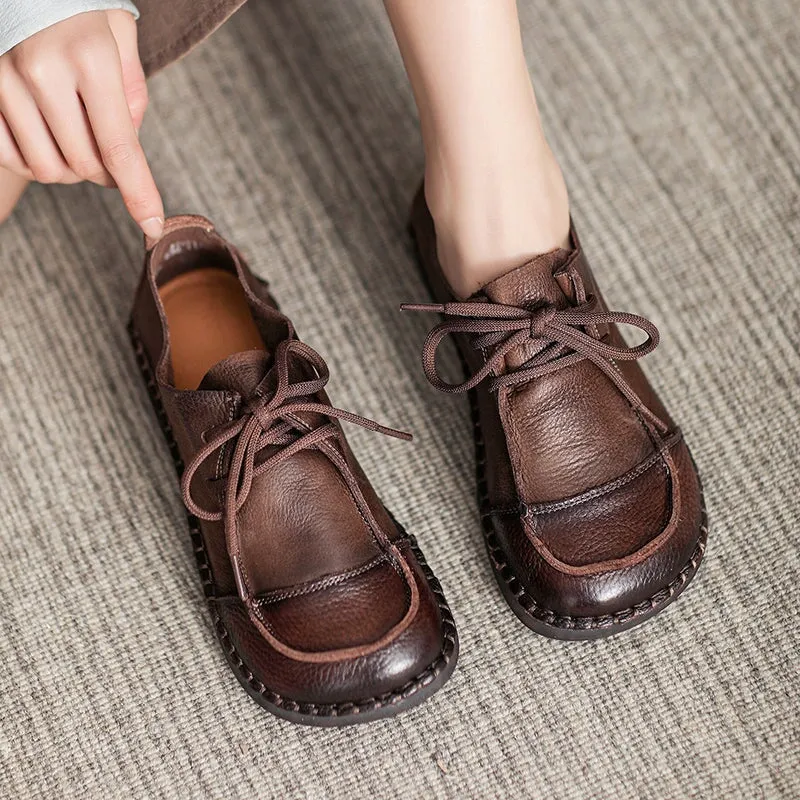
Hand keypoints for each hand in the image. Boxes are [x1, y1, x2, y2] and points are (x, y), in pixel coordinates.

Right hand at [0, 10, 163, 237]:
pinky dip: (30, 158)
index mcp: (90, 58)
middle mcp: (43, 71)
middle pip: (84, 166)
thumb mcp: (119, 36)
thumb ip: (132, 94)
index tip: (152, 225)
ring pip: (46, 168)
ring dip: (67, 168)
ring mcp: (3, 79)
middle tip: (106, 151)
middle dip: (103, 173)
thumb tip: (129, 151)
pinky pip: (9, 155)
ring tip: (73, 139)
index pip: (120, 148)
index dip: (138, 193)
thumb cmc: (77, 7)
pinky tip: (41, 135)